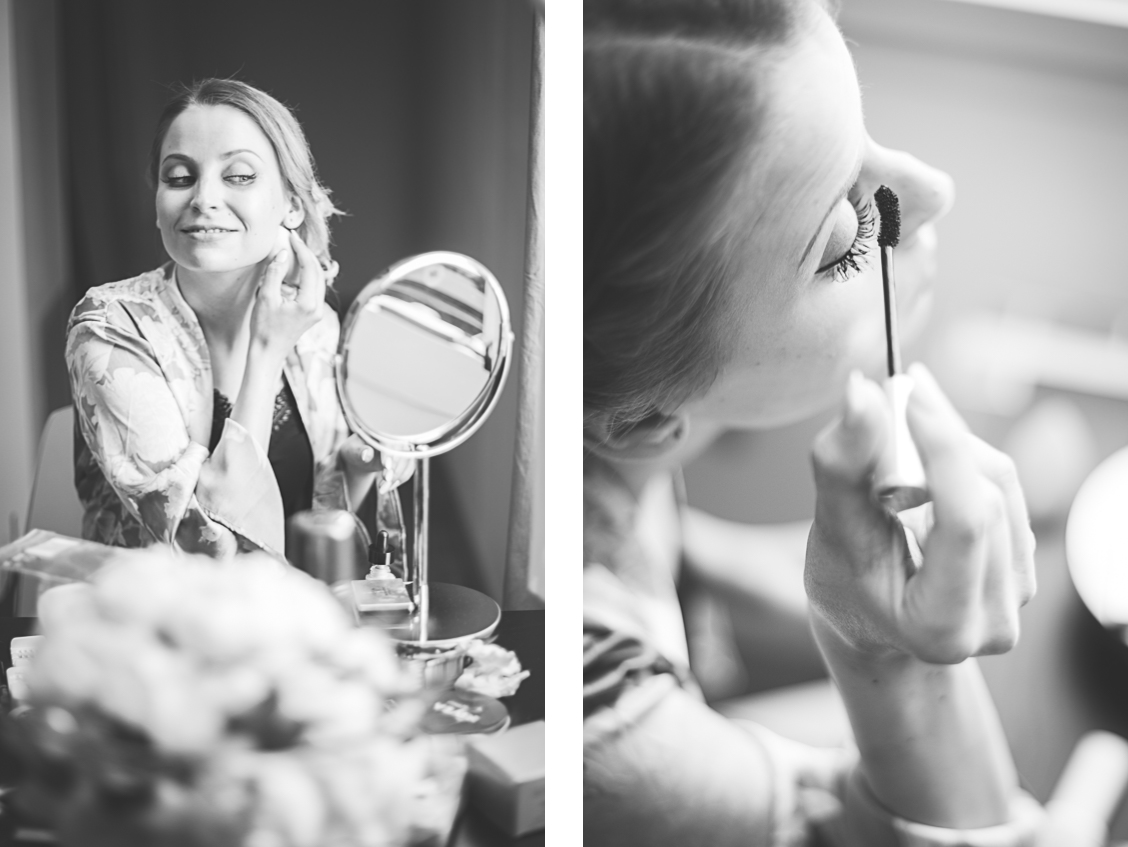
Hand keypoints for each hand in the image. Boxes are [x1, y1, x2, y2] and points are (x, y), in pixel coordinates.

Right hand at [249, 228, 326, 356]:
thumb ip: (275, 273)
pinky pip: (314, 289)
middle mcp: (317, 307)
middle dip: (307, 254)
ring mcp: (317, 312)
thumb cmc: (263, 329)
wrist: (267, 354)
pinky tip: (296, 269)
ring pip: (318, 281)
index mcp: (308, 303)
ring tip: (295, 251)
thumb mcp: (266, 298)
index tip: (292, 237)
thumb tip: (284, 254)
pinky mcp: (312, 314)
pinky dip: (307, 276)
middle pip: (319, 272)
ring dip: (309, 264)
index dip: (302, 249)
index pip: (311, 268)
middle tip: (294, 240)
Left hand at [338, 434, 415, 493]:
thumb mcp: (352, 450)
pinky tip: (390, 486)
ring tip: (383, 488)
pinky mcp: (404, 457)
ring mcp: (401, 447)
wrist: (358, 457)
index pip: (391, 440)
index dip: (390, 453)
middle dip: (395, 469)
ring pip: (408, 461)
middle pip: (403, 452)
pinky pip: (409, 468)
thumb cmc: (354, 450)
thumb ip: (359, 451)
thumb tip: (366, 453)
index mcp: (381, 430)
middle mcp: (395, 436)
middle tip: (385, 481)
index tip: (386, 466)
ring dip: (398, 477)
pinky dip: (401, 479)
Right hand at [804, 363, 1035, 665]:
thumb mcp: (831, 529)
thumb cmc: (842, 586)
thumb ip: (845, 466)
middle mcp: (993, 620)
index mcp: (942, 626)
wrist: (868, 620)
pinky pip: (1004, 488)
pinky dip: (962, 455)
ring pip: (998, 484)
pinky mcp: (1021, 563)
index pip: (965, 522)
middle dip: (939, 436)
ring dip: (950, 438)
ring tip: (904, 413)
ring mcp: (1016, 594)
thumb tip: (860, 394)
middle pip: (984, 497)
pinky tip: (925, 444)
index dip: (942, 449)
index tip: (909, 394)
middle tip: (898, 390)